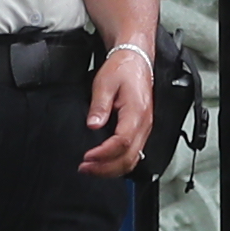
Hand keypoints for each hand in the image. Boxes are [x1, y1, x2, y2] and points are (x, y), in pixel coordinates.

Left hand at [80, 41, 157, 176]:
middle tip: (85, 168)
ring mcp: (144, 129)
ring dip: (112, 169)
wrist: (136, 60)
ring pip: (133, 160)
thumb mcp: (104, 83)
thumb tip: (93, 125)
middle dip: (105, 168)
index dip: (104, 154)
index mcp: (136, 113)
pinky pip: (133, 154)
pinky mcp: (141, 131)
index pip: (122, 142)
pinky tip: (104, 163)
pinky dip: (118, 163)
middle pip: (129, 158)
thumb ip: (99, 106)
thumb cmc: (122, 69)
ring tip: (91, 169)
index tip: (87, 157)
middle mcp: (144, 124)